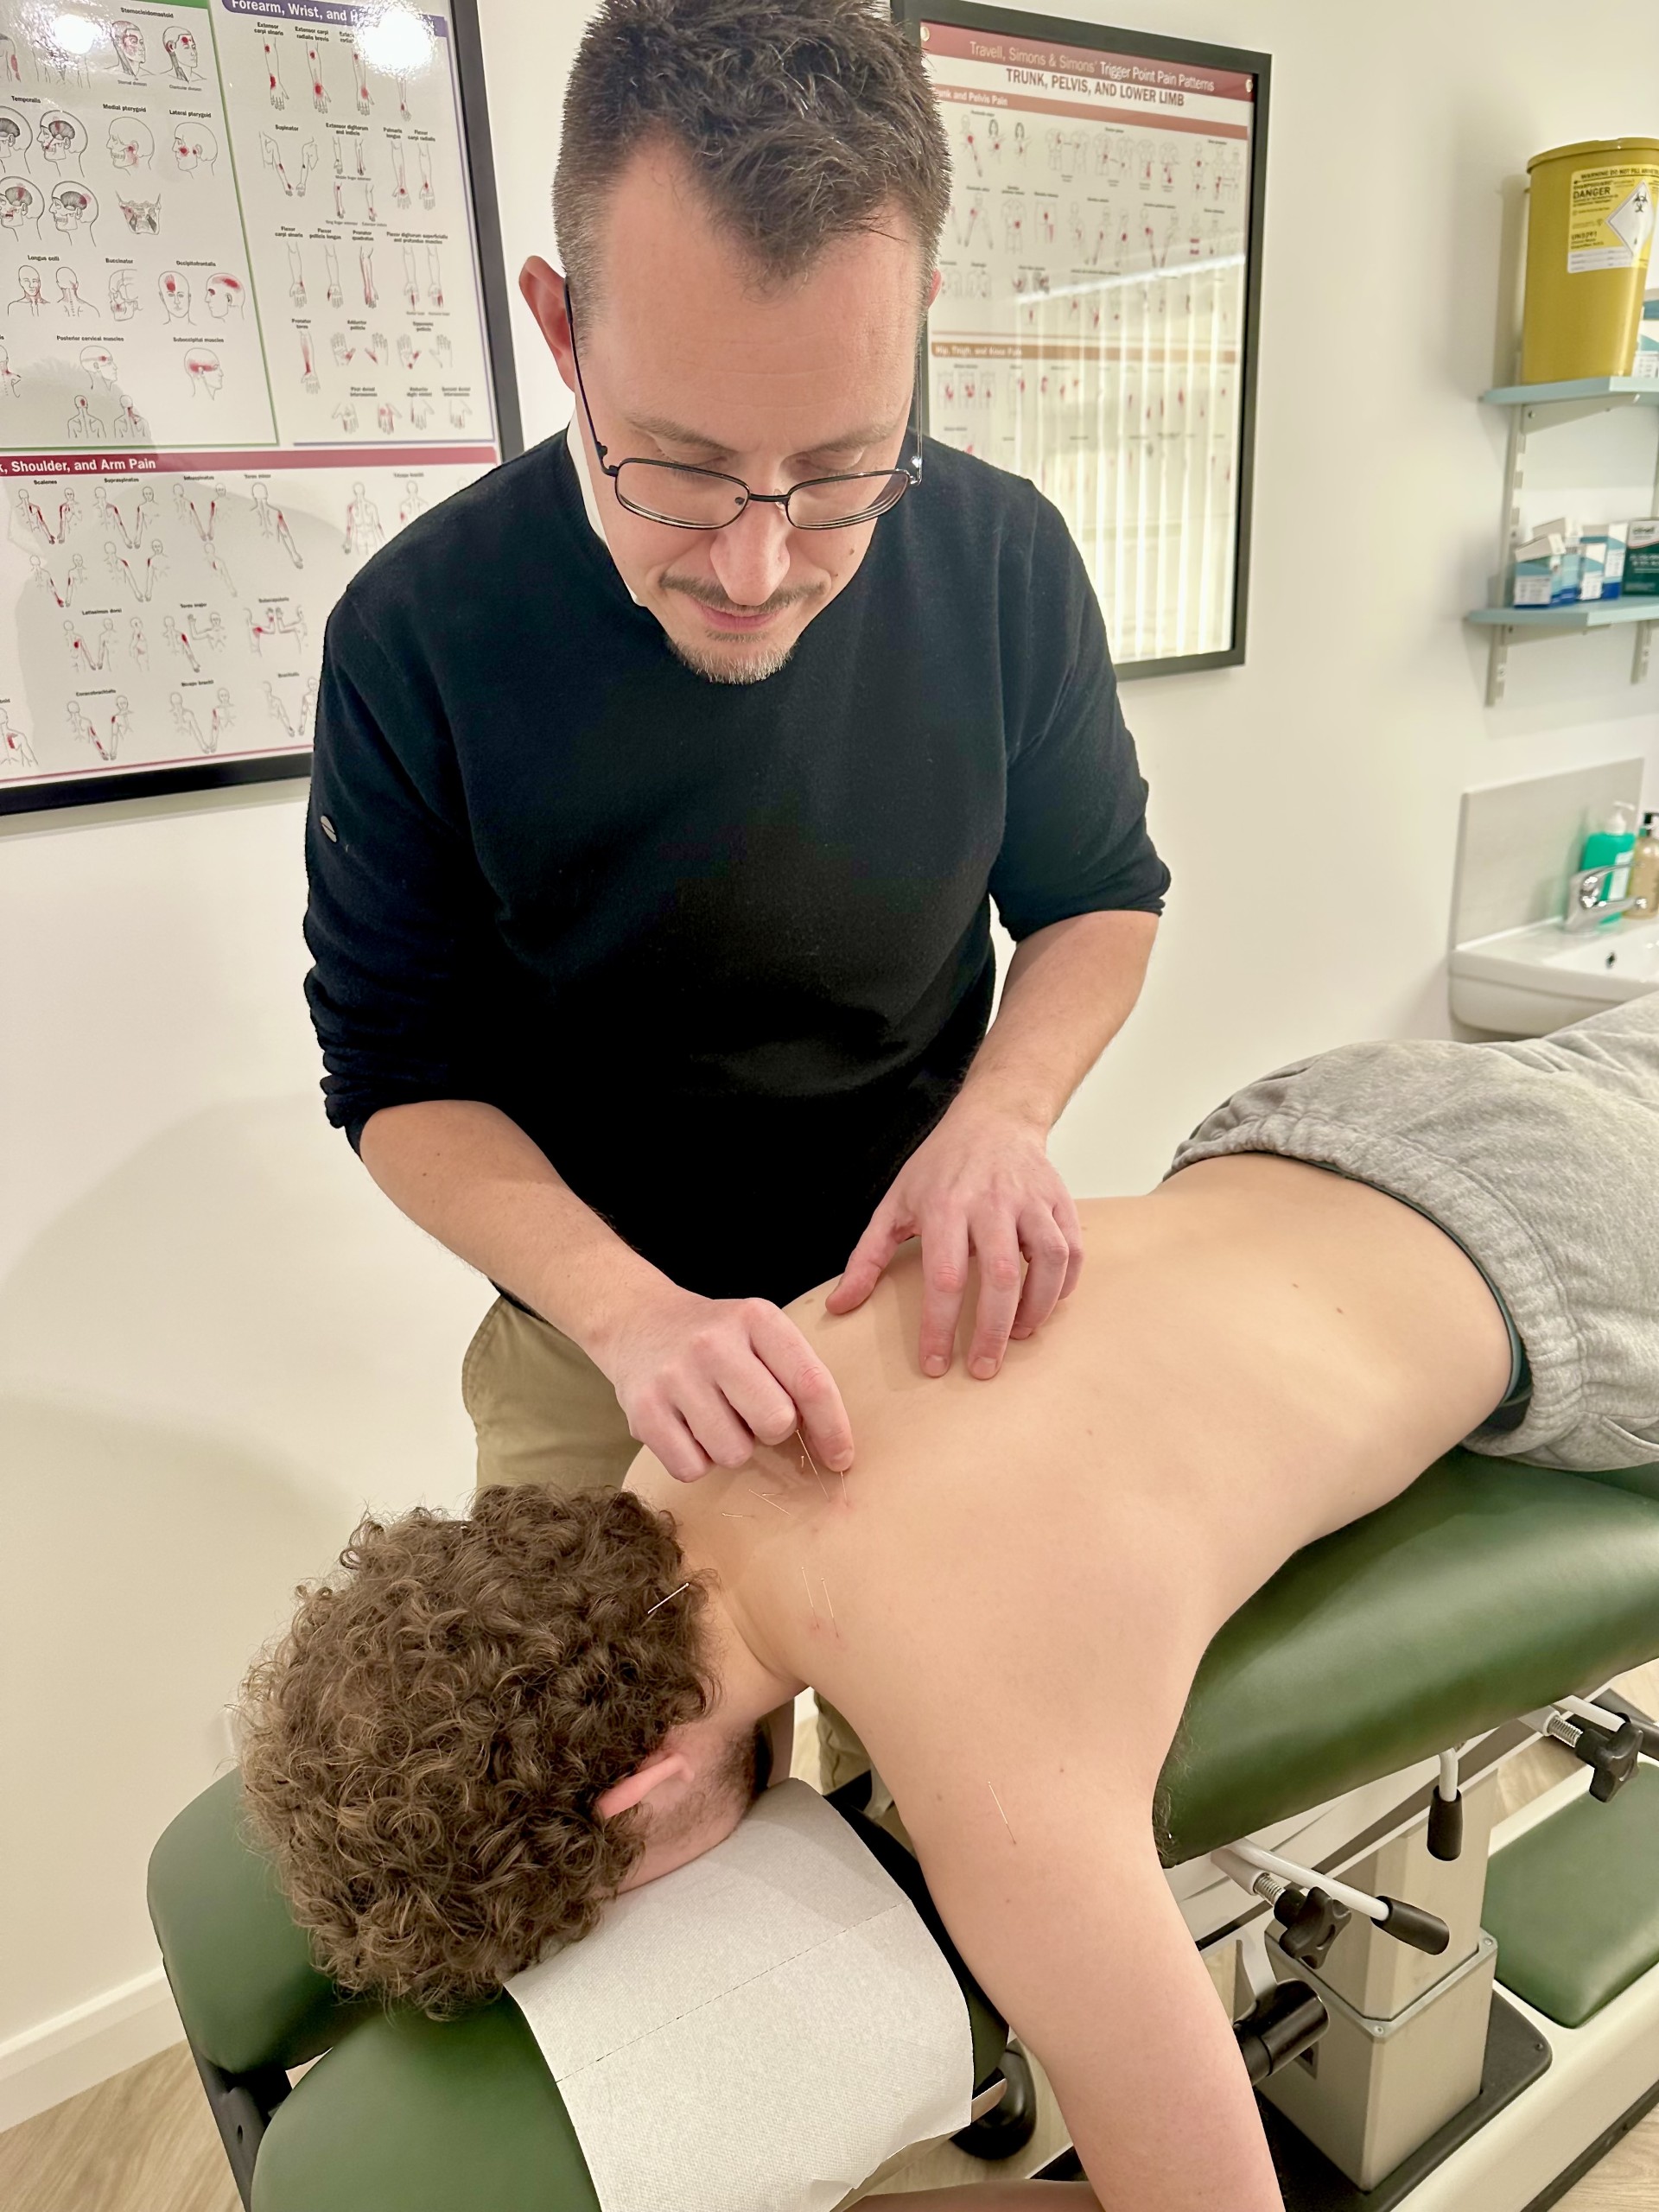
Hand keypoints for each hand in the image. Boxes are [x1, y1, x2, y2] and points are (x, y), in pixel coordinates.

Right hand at [591, 1283, 853, 1483]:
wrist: (637, 1319)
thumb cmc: (715, 1339)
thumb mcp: (759, 1333)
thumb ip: (795, 1375)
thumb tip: (833, 1447)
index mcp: (756, 1318)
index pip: (811, 1382)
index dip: (833, 1429)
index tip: (841, 1457)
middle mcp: (714, 1343)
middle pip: (776, 1423)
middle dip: (772, 1431)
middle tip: (751, 1413)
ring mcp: (674, 1376)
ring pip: (733, 1453)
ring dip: (731, 1446)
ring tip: (714, 1416)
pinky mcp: (643, 1410)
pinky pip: (692, 1468)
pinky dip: (696, 1460)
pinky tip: (687, 1429)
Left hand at [825, 1101, 1083, 1379]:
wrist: (992, 1118)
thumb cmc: (939, 1166)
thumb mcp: (894, 1203)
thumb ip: (867, 1257)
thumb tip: (840, 1306)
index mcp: (945, 1207)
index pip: (944, 1278)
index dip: (940, 1327)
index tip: (936, 1364)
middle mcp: (991, 1203)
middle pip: (1001, 1277)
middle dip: (993, 1331)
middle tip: (984, 1368)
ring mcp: (1031, 1201)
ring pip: (1047, 1263)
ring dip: (1036, 1309)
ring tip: (1018, 1337)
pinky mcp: (1059, 1201)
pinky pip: (1073, 1250)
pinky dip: (1064, 1285)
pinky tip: (1046, 1305)